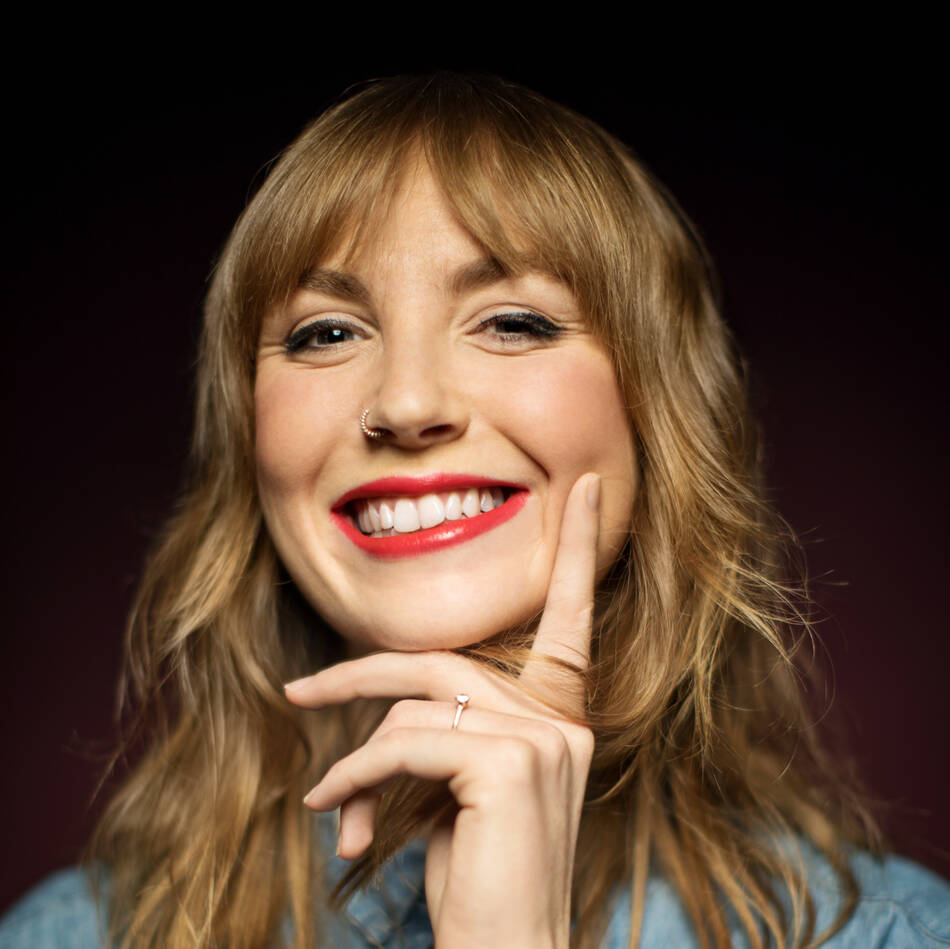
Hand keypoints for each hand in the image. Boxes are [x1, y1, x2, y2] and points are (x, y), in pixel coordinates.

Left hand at [284, 473, 601, 948]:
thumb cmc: (480, 884)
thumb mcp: (459, 797)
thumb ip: (439, 740)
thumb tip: (370, 737)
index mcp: (562, 718)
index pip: (572, 619)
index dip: (581, 548)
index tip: (587, 487)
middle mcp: (563, 719)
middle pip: (444, 663)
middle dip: (363, 678)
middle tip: (303, 693)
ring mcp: (542, 739)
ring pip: (418, 704)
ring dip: (359, 752)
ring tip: (328, 800)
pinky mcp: (508, 765)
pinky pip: (407, 744)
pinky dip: (357, 777)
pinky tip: (336, 814)